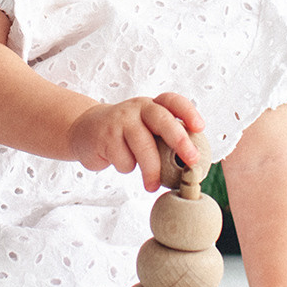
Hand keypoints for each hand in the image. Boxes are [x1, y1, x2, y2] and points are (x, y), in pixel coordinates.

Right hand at [67, 93, 202, 191]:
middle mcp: (137, 108)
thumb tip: (192, 163)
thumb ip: (164, 138)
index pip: (172, 101)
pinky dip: (126, 168)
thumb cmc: (125, 134)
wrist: (86, 130)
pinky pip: (124, 160)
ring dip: (151, 170)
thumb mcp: (145, 128)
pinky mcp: (105, 136)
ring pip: (143, 146)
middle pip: (161, 120)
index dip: (188, 112)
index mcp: (152, 105)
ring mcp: (120, 120)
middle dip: (179, 140)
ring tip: (152, 186)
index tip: (200, 127)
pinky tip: (121, 162)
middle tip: (191, 160)